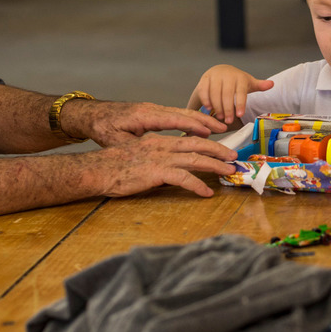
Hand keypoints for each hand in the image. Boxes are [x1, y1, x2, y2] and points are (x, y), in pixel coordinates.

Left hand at [66, 100, 227, 146]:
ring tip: (220, 128)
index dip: (193, 125)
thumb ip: (134, 148)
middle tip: (224, 129)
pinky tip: (202, 130)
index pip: (174, 118)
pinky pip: (178, 116)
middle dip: (206, 121)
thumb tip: (149, 159)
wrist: (93, 115)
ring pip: (183, 113)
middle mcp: (153, 110)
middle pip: (184, 113)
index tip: (210, 131)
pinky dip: (193, 122)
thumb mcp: (115, 141)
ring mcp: (155, 110)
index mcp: (145, 115)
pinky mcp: (155, 114)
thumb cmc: (102, 128)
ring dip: (202, 120)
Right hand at [81, 133, 238, 197]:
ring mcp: (161, 158)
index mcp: (159, 140)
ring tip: (229, 171)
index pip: (189, 138)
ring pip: (196, 159)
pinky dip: (198, 185)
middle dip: (219, 150)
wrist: (97, 169)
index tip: (220, 147)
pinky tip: (206, 193)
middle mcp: (163, 145)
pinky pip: (184, 178)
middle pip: (198, 144)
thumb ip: (156, 158)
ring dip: (215, 165)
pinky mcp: (157, 172)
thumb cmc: (114, 166)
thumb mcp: (139, 155)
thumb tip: (171, 168)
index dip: (207, 142)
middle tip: (233, 156)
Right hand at [191, 65, 274, 121]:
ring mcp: (215, 76)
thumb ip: (259, 85)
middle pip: (227, 94)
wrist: (221, 70)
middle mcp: (227, 75)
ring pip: (215, 92)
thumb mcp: (249, 82)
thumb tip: (272, 84)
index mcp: (240, 77)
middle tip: (228, 121)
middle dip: (228, 109)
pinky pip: (204, 90)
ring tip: (220, 117)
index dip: (240, 104)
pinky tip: (209, 109)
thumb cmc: (237, 80)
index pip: (241, 91)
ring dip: (217, 106)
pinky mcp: (205, 78)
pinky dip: (206, 100)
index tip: (239, 116)